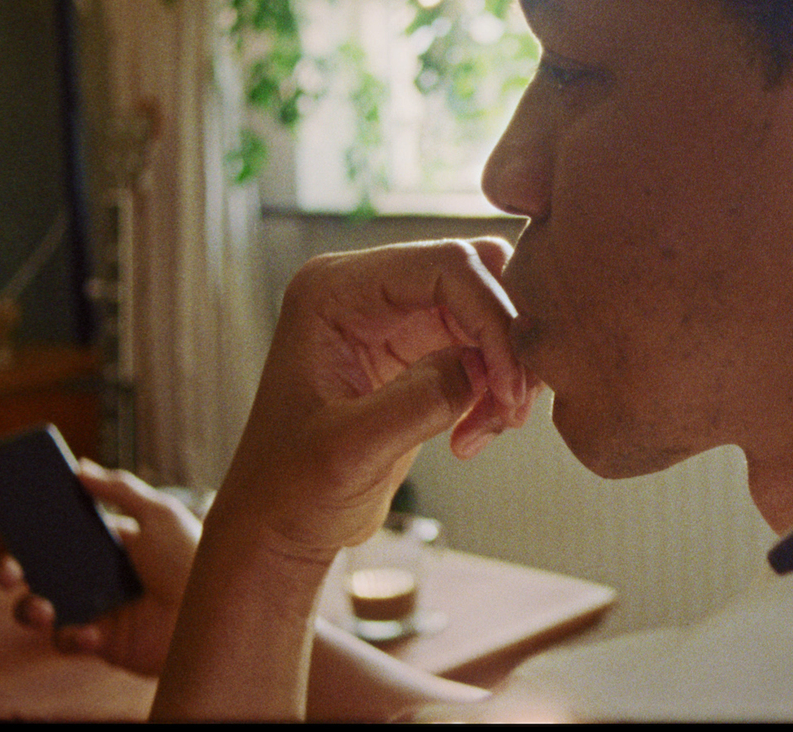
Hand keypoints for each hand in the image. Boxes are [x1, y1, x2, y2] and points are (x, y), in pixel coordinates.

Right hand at [0, 460, 201, 676]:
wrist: (215, 611)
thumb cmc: (193, 559)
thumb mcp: (161, 513)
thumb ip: (120, 489)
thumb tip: (79, 466)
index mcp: (103, 540)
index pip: (51, 529)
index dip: (15, 524)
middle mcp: (92, 573)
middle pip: (33, 569)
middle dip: (8, 569)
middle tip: (7, 569)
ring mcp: (93, 606)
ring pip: (36, 608)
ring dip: (28, 608)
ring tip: (43, 606)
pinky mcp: (99, 640)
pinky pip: (65, 640)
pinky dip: (71, 636)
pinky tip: (92, 631)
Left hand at [210, 238, 539, 562]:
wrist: (281, 525)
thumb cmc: (292, 488)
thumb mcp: (351, 450)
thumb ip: (419, 401)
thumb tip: (486, 367)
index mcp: (334, 291)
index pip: (443, 267)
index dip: (491, 317)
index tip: (507, 386)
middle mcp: (367, 291)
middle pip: (476, 278)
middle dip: (505, 341)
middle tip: (510, 405)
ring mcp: (395, 318)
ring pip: (489, 314)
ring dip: (505, 370)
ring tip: (491, 428)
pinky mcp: (419, 351)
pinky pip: (485, 349)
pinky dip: (496, 389)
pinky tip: (473, 436)